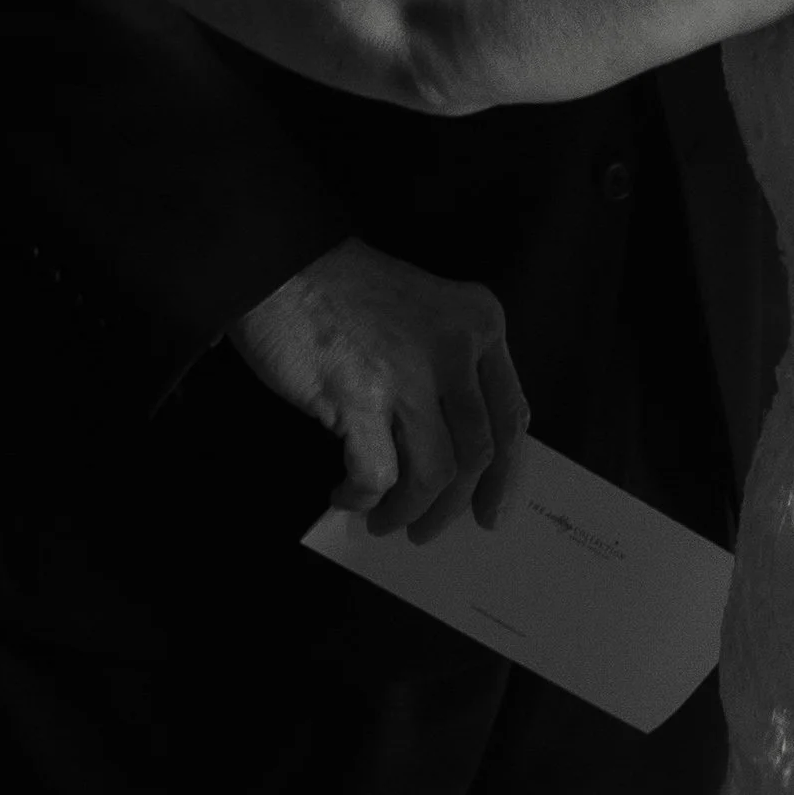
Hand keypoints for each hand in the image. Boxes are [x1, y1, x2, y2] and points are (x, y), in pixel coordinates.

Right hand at [232, 240, 529, 543]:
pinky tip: (346, 495)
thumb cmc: (347, 292)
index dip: (505, 476)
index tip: (490, 511)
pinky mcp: (361, 396)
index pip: (512, 416)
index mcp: (480, 322)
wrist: (281, 264)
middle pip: (477, 452)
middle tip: (427, 530)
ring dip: (409, 510)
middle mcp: (456, 345)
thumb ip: (452, 373)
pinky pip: (378, 476)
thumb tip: (456, 461)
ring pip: (435, 473)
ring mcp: (410, 372)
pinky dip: (364, 497)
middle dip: (453, 506)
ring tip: (383, 519)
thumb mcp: (427, 314)